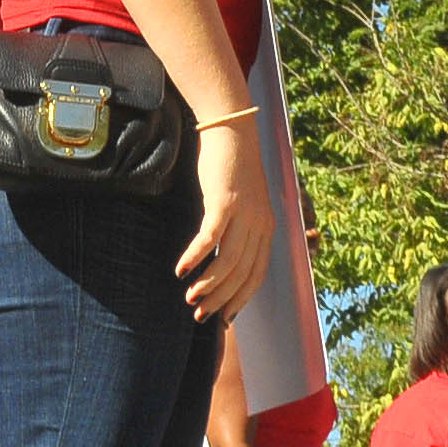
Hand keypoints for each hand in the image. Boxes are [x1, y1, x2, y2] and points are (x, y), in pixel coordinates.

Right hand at [178, 122, 273, 322]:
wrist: (232, 130)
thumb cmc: (230, 164)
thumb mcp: (240, 199)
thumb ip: (237, 223)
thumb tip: (220, 248)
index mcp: (266, 228)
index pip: (257, 275)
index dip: (240, 298)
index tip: (223, 316)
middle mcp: (260, 226)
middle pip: (242, 274)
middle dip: (221, 299)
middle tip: (199, 315)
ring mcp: (244, 214)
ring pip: (228, 262)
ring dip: (207, 285)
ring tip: (188, 299)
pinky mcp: (225, 202)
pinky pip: (210, 238)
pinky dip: (196, 257)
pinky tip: (181, 269)